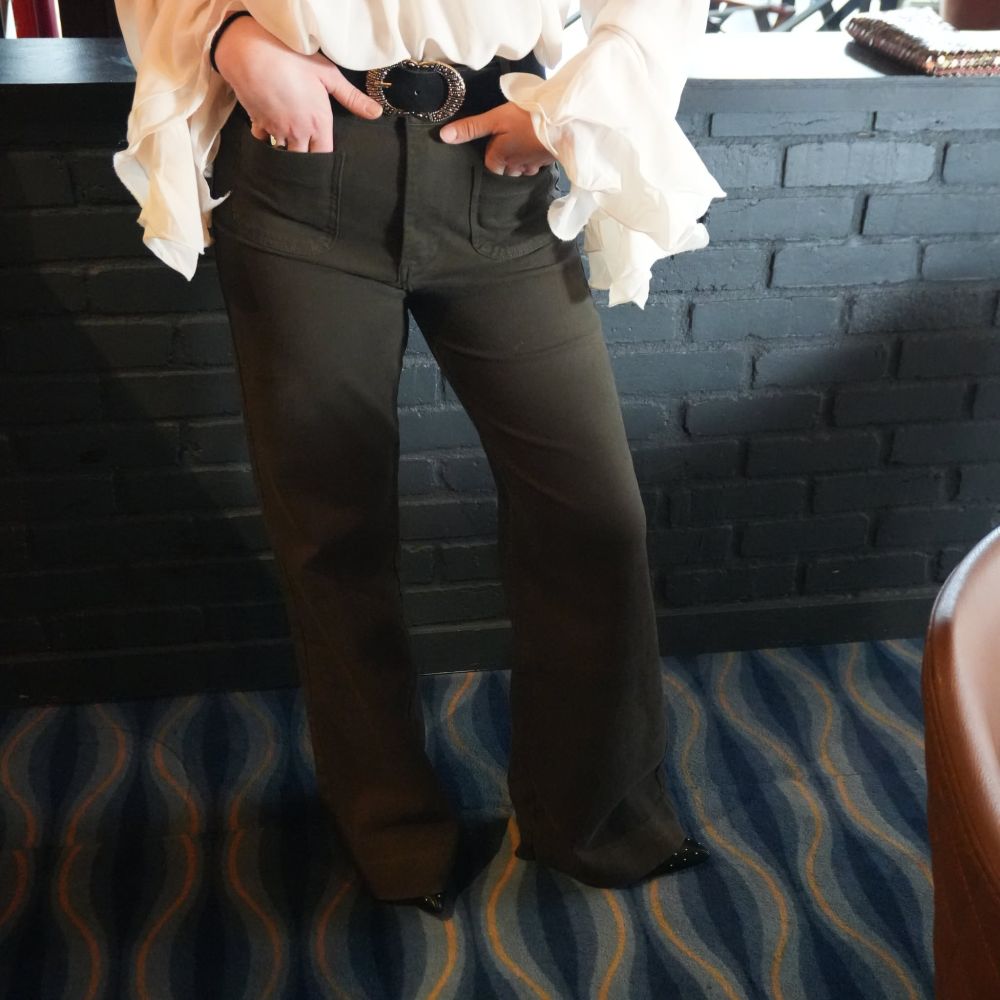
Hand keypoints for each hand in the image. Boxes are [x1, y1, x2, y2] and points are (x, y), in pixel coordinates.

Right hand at [213, 15, 381, 151]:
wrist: (250, 51)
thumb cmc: (292, 58)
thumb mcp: (328, 74)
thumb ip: (352, 98)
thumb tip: (376, 113)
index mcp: (317, 124)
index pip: (324, 156)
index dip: (324, 162)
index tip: (325, 160)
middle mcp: (297, 133)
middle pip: (303, 160)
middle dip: (306, 162)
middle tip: (308, 158)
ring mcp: (276, 130)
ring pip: (283, 153)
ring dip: (287, 153)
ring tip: (291, 149)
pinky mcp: (257, 123)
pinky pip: (263, 140)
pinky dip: (267, 139)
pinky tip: (270, 132)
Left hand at [439, 103, 555, 176]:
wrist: (563, 122)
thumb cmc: (526, 118)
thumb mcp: (495, 118)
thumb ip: (471, 128)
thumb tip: (442, 137)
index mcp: (499, 159)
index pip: (489, 165)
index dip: (490, 153)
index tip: (494, 141)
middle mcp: (514, 168)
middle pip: (504, 169)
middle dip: (504, 161)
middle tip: (507, 142)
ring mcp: (531, 166)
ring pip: (520, 169)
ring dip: (519, 161)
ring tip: (521, 145)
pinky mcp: (546, 162)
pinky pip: (534, 165)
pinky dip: (533, 159)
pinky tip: (535, 147)